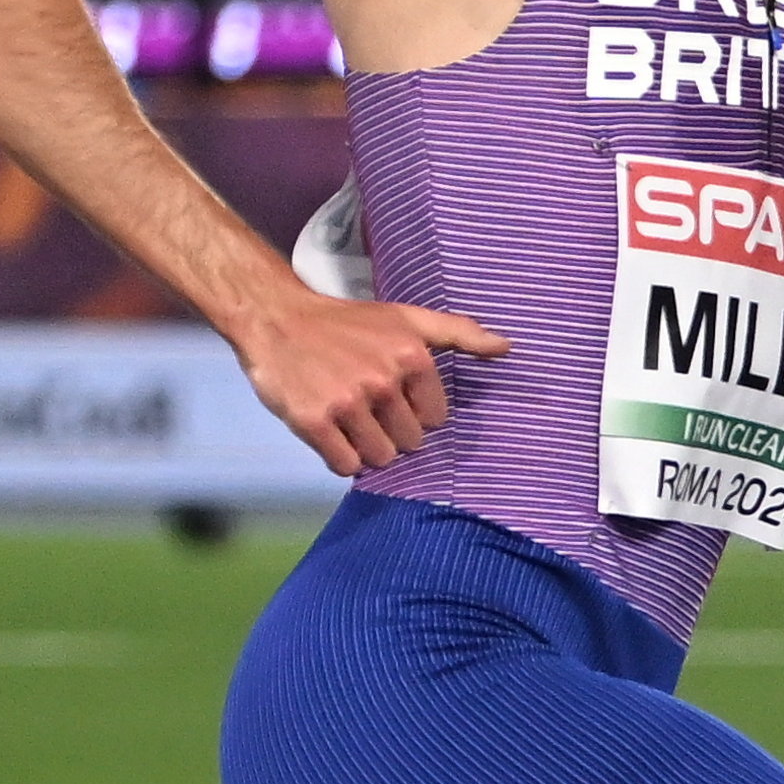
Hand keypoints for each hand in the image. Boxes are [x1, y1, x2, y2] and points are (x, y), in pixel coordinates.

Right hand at [230, 279, 509, 475]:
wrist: (276, 319)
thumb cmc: (346, 323)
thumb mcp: (406, 318)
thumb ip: (458, 333)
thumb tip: (507, 347)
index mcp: (411, 355)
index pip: (435, 419)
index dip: (413, 412)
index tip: (390, 393)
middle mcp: (382, 379)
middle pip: (409, 443)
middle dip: (389, 431)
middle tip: (363, 405)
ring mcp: (347, 402)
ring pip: (379, 458)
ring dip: (365, 447)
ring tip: (347, 417)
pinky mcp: (314, 421)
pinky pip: (345, 466)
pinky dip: (339, 456)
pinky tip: (328, 429)